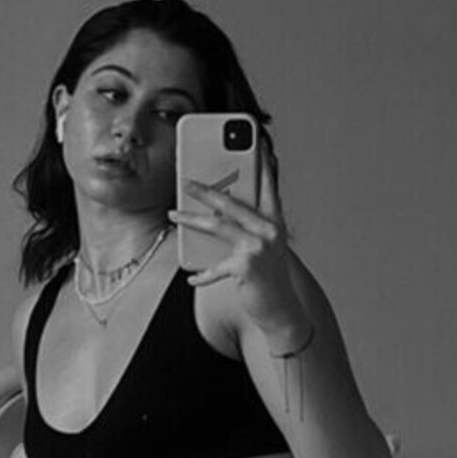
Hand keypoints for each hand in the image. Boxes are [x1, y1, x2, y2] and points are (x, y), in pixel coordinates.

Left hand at [171, 162, 308, 342]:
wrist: (283, 312)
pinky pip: (215, 266)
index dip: (262, 166)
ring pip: (217, 226)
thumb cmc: (270, 279)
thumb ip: (247, 228)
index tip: (257, 145)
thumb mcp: (264, 249)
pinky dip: (202, 274)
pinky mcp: (246, 266)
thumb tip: (216, 212)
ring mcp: (259, 248)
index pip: (267, 187)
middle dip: (205, 190)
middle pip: (231, 203)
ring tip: (173, 215)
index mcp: (275, 223)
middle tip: (185, 181)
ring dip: (191, 220)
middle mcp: (269, 231)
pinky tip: (192, 277)